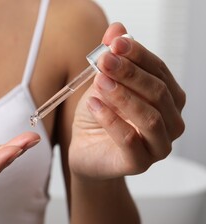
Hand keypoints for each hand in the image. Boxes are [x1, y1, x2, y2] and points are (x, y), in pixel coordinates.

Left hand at [69, 22, 184, 179]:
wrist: (85, 150)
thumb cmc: (98, 117)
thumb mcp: (102, 84)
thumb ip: (111, 59)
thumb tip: (117, 28)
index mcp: (167, 98)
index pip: (159, 71)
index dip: (138, 55)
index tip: (116, 44)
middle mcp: (170, 121)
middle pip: (158, 92)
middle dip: (130, 73)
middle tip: (105, 61)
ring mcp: (158, 145)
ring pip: (150, 117)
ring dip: (123, 96)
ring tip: (99, 82)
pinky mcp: (140, 163)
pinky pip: (129, 140)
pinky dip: (110, 120)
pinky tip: (93, 105)